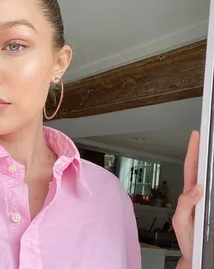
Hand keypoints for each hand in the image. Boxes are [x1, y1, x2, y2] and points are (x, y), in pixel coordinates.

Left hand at [172, 131, 202, 267]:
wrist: (196, 257)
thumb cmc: (187, 240)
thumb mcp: (181, 222)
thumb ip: (185, 204)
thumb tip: (197, 188)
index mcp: (189, 194)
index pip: (191, 168)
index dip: (193, 151)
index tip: (197, 135)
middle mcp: (198, 194)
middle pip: (202, 168)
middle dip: (204, 150)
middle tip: (208, 135)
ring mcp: (208, 199)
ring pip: (211, 177)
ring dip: (212, 163)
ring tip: (213, 148)